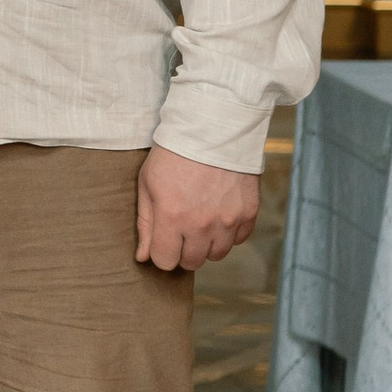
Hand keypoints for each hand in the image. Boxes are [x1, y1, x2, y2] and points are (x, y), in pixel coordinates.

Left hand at [135, 145, 256, 273]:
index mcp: (172, 218)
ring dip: (207, 244)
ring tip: (201, 220)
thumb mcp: (148, 184)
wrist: (212, 129)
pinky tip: (219, 213)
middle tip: (181, 229)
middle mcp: (202, 225)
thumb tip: (142, 257)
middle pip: (192, 262)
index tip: (162, 240)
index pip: (165, 261)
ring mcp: (228, 220)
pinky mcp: (248, 213)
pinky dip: (229, 232)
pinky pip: (239, 239)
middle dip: (183, 251)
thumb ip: (145, 224)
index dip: (161, 253)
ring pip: (217, 254)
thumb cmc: (173, 155)